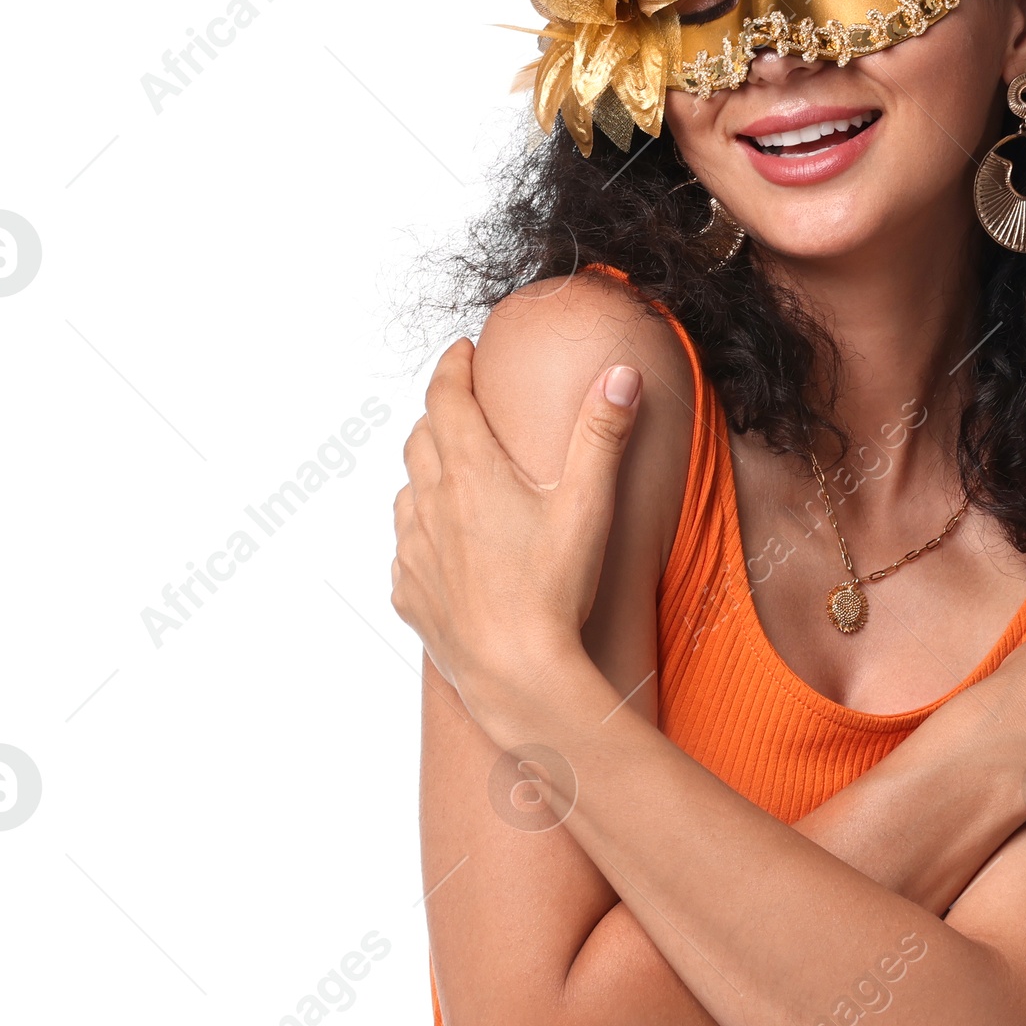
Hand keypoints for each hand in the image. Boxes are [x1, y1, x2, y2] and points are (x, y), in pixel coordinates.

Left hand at [390, 339, 642, 696]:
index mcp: (470, 471)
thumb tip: (620, 374)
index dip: (452, 365)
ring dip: (427, 473)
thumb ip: (602, 434)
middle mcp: (429, 503)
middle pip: (420, 438)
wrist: (515, 675)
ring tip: (456, 477)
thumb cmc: (554, 591)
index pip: (445, 395)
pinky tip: (446, 546)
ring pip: (407, 492)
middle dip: (441, 414)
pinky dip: (422, 532)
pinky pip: (405, 548)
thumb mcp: (588, 505)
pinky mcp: (409, 592)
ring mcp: (413, 550)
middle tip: (466, 408)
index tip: (463, 351)